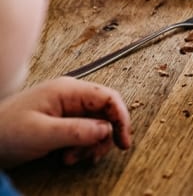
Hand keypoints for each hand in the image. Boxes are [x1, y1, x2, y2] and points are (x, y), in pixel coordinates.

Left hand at [0, 77, 131, 167]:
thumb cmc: (5, 131)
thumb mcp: (42, 133)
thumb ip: (76, 130)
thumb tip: (107, 129)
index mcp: (68, 90)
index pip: (108, 98)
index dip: (121, 118)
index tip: (123, 141)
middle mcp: (71, 96)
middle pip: (105, 113)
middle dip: (103, 136)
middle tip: (93, 156)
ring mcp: (67, 108)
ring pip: (96, 125)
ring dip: (90, 145)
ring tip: (72, 158)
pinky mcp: (62, 121)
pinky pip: (84, 132)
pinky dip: (81, 147)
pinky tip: (67, 156)